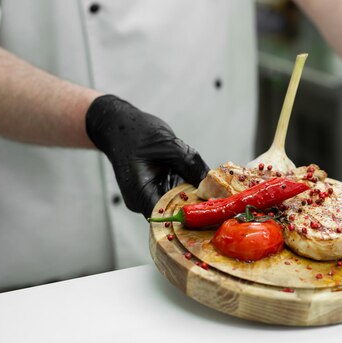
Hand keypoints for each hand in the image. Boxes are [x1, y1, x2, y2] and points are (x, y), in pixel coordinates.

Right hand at [86, 95, 208, 216]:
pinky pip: (176, 195)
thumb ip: (191, 165)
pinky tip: (205, 185)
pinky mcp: (155, 190)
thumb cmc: (136, 132)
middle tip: (223, 205)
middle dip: (198, 209)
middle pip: (174, 214)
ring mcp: (148, 196)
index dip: (192, 217)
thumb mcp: (170, 145)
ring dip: (195, 199)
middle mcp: (143, 200)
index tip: (214, 214)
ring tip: (218, 196)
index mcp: (140, 193)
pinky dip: (190, 191)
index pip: (168, 217)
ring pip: (177, 205)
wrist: (118, 125)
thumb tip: (213, 183)